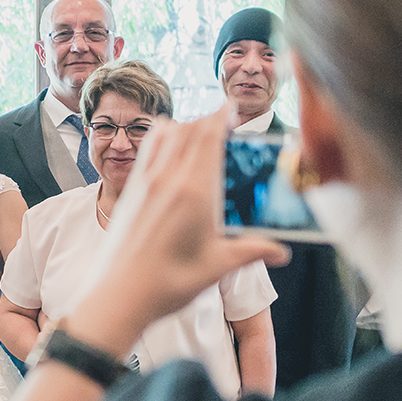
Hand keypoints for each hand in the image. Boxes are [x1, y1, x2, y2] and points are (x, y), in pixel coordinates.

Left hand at [72, 105, 290, 350]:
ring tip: (199, 130)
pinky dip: (161, 138)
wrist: (121, 294)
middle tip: (224, 118)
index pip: (209, 137)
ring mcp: (145, 182)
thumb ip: (251, 251)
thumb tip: (280, 252)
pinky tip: (168, 145)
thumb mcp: (217, 266)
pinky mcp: (131, 191)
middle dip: (208, 119)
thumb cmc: (169, 283)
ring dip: (185, 126)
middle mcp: (168, 179)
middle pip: (190, 131)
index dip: (222, 116)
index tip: (233, 106)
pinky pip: (147, 151)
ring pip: (166, 135)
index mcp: (195, 192)